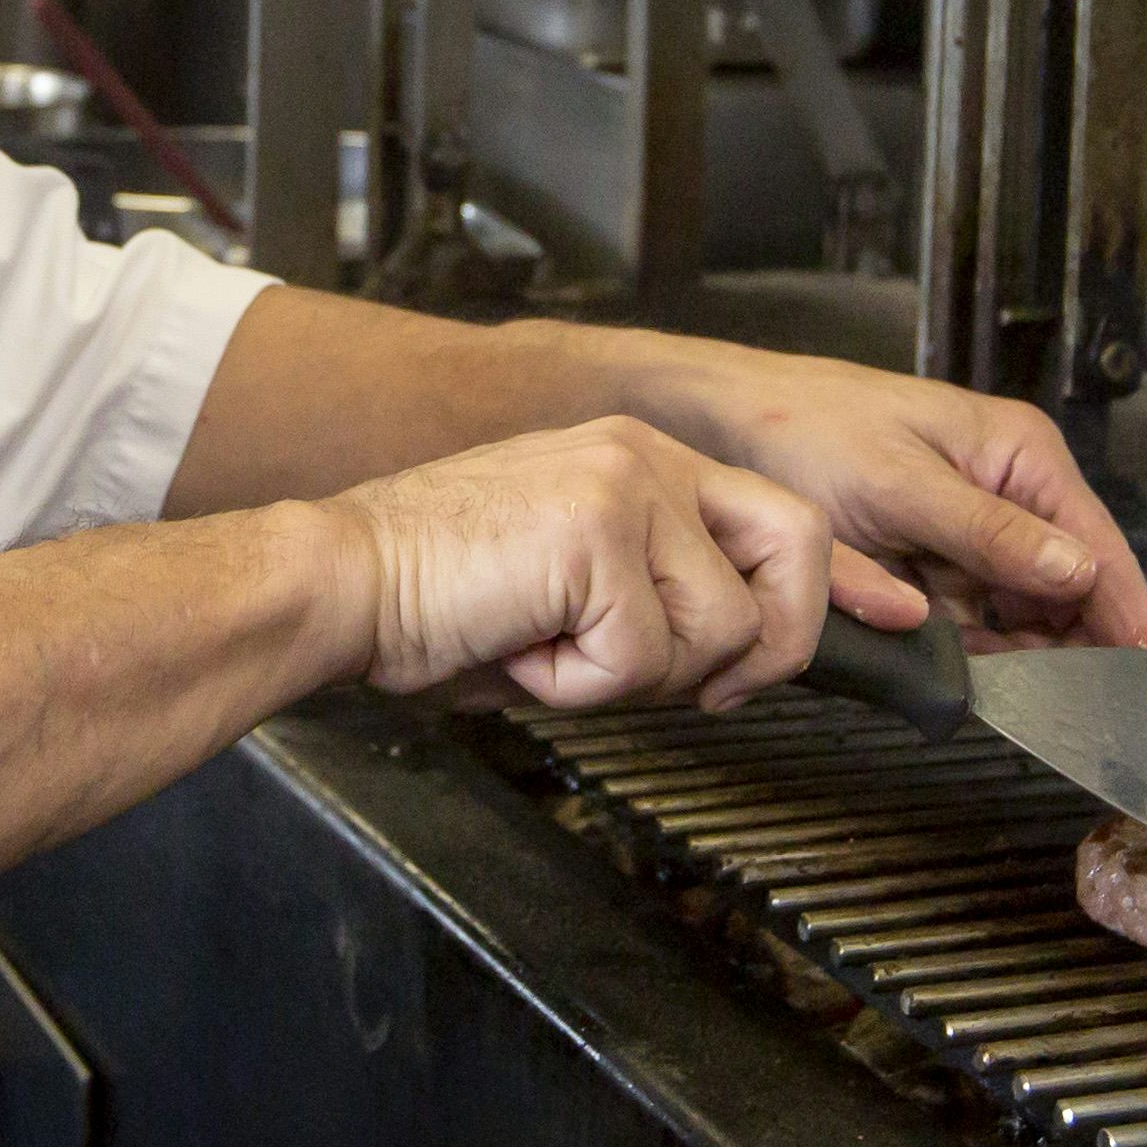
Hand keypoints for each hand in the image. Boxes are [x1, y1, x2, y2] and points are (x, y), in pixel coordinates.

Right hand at [314, 418, 833, 713]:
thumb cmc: (438, 599)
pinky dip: (581, 686)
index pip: (782, 518)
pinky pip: (642, 657)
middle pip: (797, 547)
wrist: (341, 581)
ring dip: (637, 677)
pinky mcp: (595, 531)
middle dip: (769, 643)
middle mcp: (645, 455)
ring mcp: (625, 484)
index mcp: (643, 460)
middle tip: (698, 691)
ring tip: (553, 650)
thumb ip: (662, 602)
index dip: (805, 601)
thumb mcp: (578, 592)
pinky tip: (522, 649)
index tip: (785, 659)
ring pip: (720, 627)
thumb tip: (737, 664)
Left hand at [626, 342, 1146, 653]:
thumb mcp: (899, 485)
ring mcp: (968, 527)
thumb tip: (1078, 574)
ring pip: (1019, 611)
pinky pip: (970, 616)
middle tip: (1064, 704)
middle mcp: (1006, 488)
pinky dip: (967, 644)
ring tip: (1007, 689)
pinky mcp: (931, 558)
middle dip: (1067, 642)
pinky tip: (959, 667)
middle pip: (1066, 586)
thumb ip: (990, 534)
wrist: (719, 425)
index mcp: (1017, 454)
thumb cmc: (803, 431)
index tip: (1145, 680)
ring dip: (1014, 651)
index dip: (1125, 615)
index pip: (1097, 546)